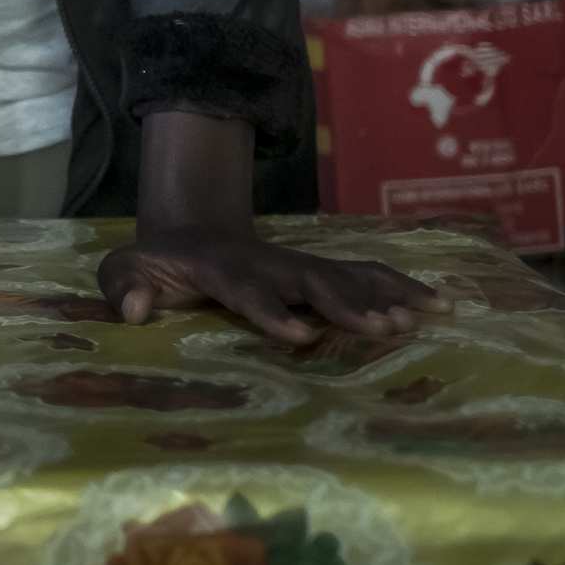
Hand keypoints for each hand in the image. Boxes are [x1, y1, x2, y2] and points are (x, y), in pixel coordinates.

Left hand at [99, 230, 444, 345]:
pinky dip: (402, 286)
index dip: (271, 311)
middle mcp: (268, 264)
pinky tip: (440, 303)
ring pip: (345, 276)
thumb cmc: (158, 262)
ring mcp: (297, 264)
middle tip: (382, 325)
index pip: (247, 290)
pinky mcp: (319, 271)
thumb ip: (125, 286)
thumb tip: (134, 311)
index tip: (299, 334)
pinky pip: (365, 275)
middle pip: (310, 282)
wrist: (191, 230)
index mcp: (222, 268)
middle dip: (344, 303)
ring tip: (421, 316)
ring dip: (383, 294)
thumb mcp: (127, 269)